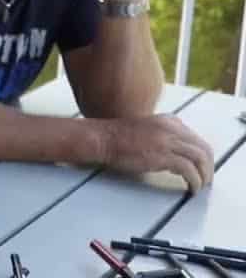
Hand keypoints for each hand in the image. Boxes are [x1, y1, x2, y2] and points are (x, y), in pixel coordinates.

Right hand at [98, 114, 214, 190]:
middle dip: (208, 166)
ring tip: (201, 186)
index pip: (196, 138)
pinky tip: (191, 188)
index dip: (202, 155)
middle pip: (203, 148)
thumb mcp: (146, 129)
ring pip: (200, 158)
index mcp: (169, 120)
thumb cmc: (117, 137)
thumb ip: (163, 136)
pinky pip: (189, 170)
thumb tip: (176, 157)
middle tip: (206, 179)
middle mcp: (172, 128)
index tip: (201, 167)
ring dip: (204, 175)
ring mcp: (168, 141)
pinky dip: (195, 181)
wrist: (102, 138)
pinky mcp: (162, 155)